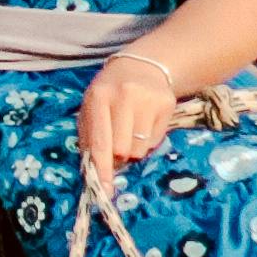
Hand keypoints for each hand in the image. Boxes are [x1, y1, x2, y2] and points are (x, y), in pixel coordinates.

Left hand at [79, 48, 178, 180]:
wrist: (141, 66)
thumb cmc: (109, 94)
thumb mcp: (91, 109)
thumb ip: (89, 139)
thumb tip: (93, 173)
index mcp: (98, 97)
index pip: (100, 141)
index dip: (102, 168)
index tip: (104, 190)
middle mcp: (124, 95)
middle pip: (122, 149)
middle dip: (119, 155)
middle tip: (117, 144)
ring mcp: (148, 98)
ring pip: (140, 148)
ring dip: (134, 148)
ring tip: (131, 129)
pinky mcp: (168, 103)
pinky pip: (156, 140)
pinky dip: (148, 140)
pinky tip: (144, 122)